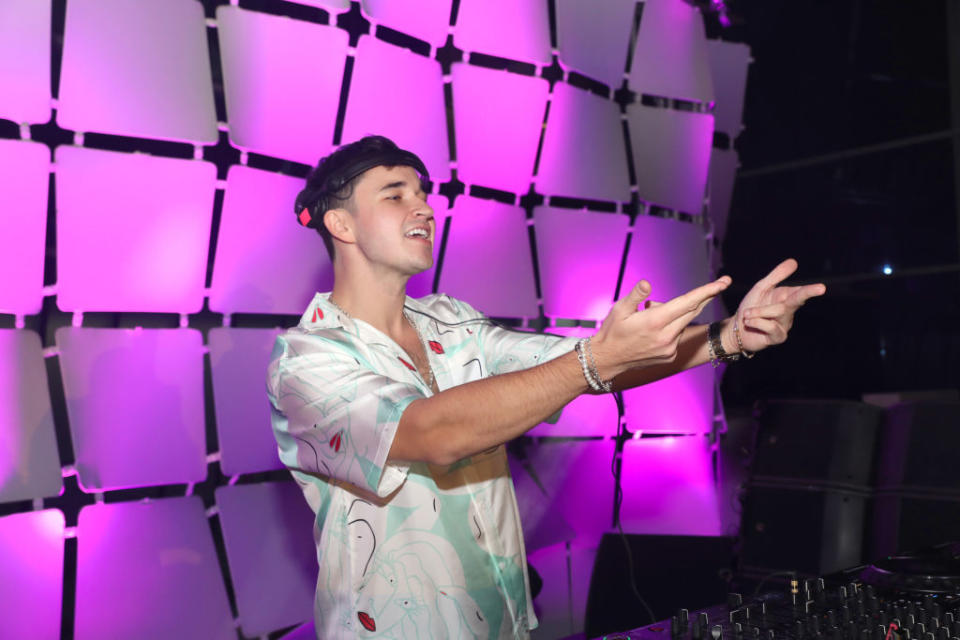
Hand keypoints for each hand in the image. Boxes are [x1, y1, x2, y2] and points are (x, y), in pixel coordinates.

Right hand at [592, 275, 731, 378]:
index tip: (723, 282)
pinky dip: (671, 328)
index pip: (688, 302)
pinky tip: (652, 332)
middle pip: (693, 311)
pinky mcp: (670, 356)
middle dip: (707, 296)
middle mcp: (667, 336)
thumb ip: (636, 296)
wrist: (607, 360)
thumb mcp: (619, 309)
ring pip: (683, 323)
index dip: (708, 291)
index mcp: (655, 321)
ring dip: (676, 314)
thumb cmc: (612, 331)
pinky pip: (677, 335)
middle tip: (721, 283)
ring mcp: (670, 348)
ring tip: (649, 318)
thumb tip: (648, 284)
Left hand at [724, 258, 825, 353]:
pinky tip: (749, 322)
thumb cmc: (750, 307)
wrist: (737, 330)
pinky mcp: (778, 337)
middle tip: (821, 288)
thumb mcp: (761, 289)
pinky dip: (757, 321)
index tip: (821, 287)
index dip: (809, 289)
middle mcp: (788, 310)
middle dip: (808, 293)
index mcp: (785, 297)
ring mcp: (785, 324)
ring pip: (778, 311)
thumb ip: (776, 276)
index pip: (799, 291)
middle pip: (797, 300)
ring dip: (758, 311)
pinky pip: (771, 326)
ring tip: (747, 314)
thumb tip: (794, 261)